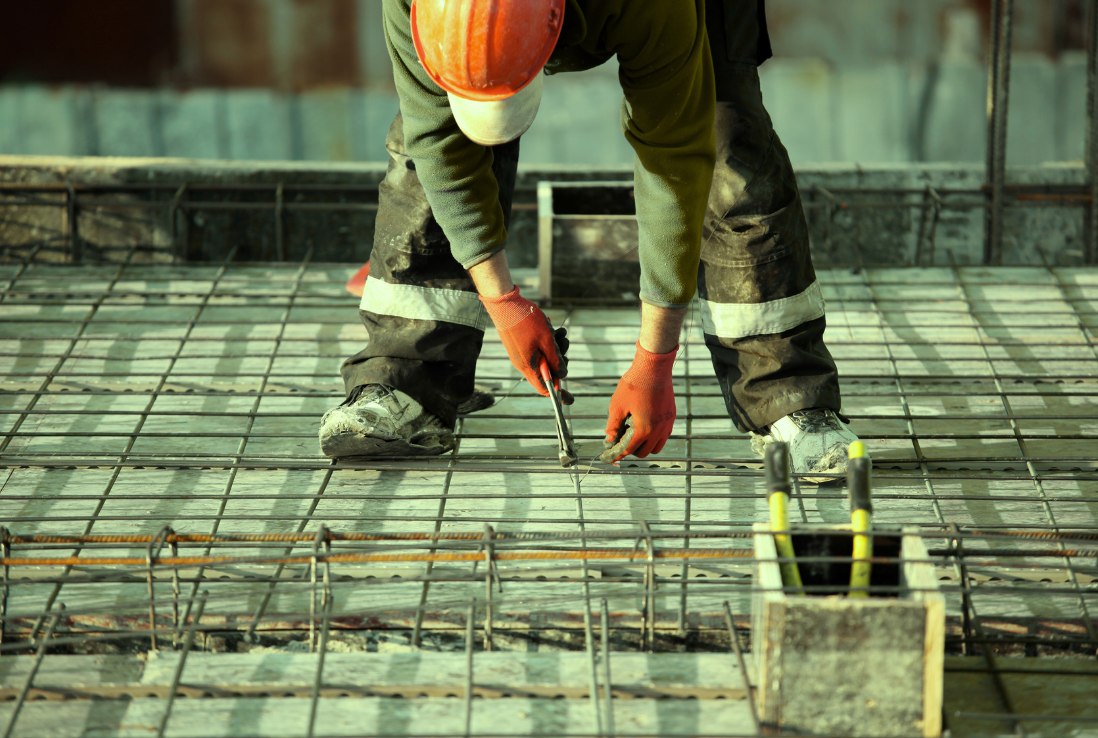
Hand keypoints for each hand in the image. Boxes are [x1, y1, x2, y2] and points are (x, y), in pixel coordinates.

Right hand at [480, 286, 571, 401]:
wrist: (504, 303)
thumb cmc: (526, 321)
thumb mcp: (547, 340)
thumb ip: (556, 360)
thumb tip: (562, 374)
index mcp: (528, 367)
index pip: (544, 389)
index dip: (559, 393)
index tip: (570, 398)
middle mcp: (522, 363)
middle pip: (546, 372)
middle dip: (559, 361)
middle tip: (564, 344)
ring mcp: (520, 354)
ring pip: (543, 357)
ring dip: (554, 347)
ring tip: (560, 332)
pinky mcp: (519, 345)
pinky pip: (536, 348)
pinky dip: (546, 340)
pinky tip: (551, 327)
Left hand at [601, 342, 676, 463]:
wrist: (654, 368)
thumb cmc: (634, 384)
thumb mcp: (618, 405)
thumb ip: (613, 424)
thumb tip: (609, 438)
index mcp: (644, 429)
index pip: (629, 449)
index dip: (618, 454)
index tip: (610, 456)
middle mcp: (658, 430)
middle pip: (644, 452)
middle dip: (631, 451)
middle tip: (621, 443)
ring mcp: (667, 424)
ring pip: (657, 446)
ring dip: (645, 446)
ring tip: (634, 437)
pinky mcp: (671, 415)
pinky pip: (664, 435)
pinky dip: (655, 437)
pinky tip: (645, 427)